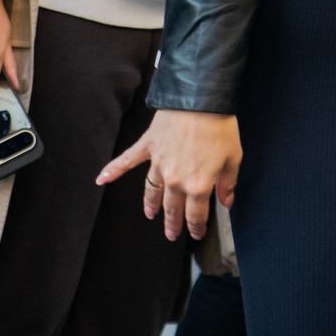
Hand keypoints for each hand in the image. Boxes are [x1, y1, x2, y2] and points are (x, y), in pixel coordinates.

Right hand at [99, 109, 242, 241]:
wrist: (201, 101)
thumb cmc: (220, 127)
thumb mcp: (233, 158)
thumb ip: (228, 183)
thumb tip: (227, 202)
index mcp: (197, 185)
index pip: (196, 214)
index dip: (196, 226)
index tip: (196, 233)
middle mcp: (175, 180)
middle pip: (173, 208)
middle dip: (173, 223)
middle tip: (171, 234)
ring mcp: (159, 164)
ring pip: (153, 191)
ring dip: (151, 204)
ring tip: (150, 213)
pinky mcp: (148, 146)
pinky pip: (127, 161)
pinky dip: (113, 170)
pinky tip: (101, 179)